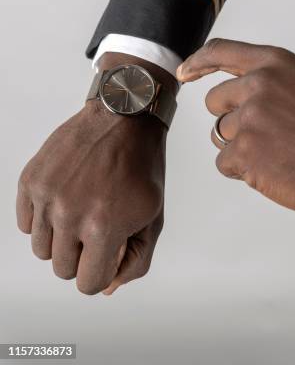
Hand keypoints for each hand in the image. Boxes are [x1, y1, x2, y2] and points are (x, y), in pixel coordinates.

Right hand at [16, 53, 172, 294]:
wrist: (123, 120)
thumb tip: (107, 289)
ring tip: (83, 214)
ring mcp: (46, 197)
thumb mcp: (153, 218)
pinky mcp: (31, 181)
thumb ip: (135, 261)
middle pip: (62, 270)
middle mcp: (70, 215)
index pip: (89, 284)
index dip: (101, 274)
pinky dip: (44, 221)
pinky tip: (66, 201)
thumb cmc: (143, 170)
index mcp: (104, 227)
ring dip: (62, 241)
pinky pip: (27, 225)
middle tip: (98, 231)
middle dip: (82, 257)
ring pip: (42, 251)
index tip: (109, 255)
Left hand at [177, 39, 294, 219]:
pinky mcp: (245, 153)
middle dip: (233, 119)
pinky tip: (274, 169)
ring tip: (279, 154)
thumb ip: (272, 80)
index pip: (221, 52)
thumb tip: (239, 90)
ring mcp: (250, 119)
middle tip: (265, 135)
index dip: (198, 63)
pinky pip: (225, 163)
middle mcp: (258, 85)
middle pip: (216, 102)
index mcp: (275, 64)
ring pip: (222, 136)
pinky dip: (244, 171)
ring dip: (243, 148)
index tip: (185, 73)